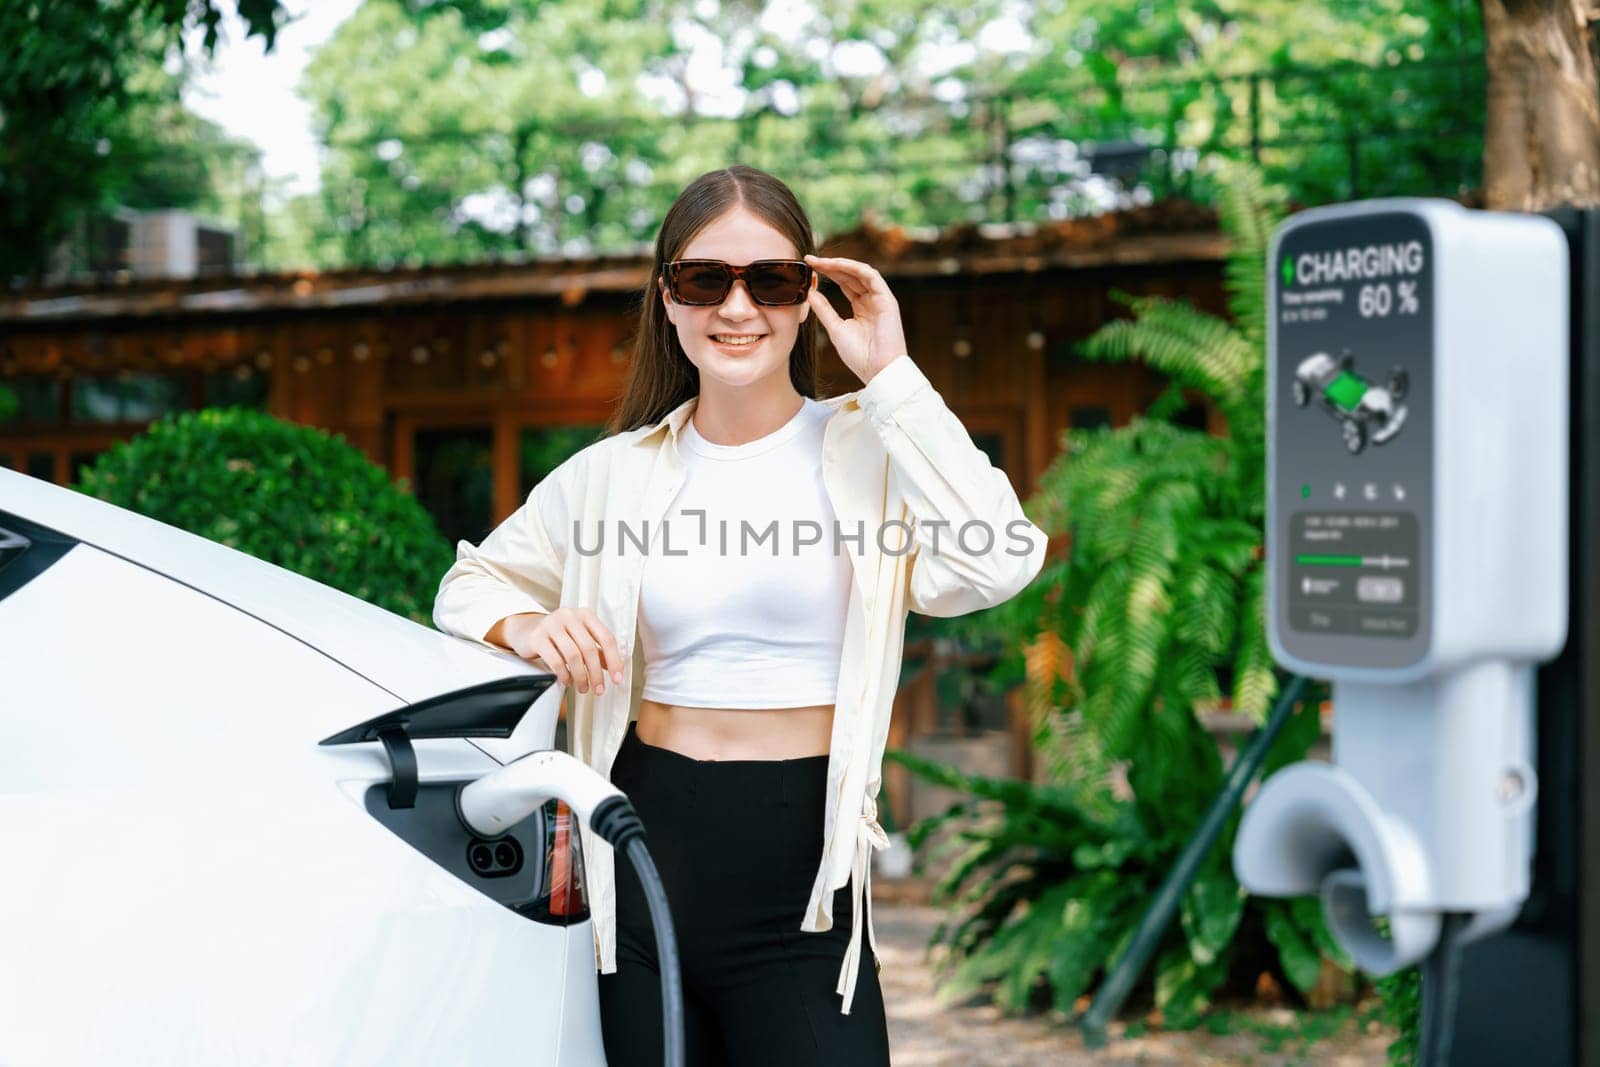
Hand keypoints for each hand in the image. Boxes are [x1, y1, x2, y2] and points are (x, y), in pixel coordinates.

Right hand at [504, 608, 625, 694]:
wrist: (526, 629)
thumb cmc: (558, 635)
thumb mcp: (580, 638)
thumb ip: (598, 651)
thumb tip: (615, 669)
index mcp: (585, 615)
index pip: (606, 638)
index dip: (614, 660)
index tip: (617, 678)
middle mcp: (569, 616)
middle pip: (589, 649)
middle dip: (596, 673)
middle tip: (599, 689)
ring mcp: (552, 625)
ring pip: (573, 655)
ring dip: (581, 677)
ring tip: (583, 688)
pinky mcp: (537, 637)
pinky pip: (555, 660)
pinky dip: (564, 675)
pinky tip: (567, 681)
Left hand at [803, 254, 909, 385]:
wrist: (877, 370)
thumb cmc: (859, 355)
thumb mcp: (835, 329)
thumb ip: (824, 310)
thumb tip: (810, 293)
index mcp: (861, 308)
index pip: (844, 283)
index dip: (827, 273)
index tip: (808, 266)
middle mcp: (871, 300)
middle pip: (850, 275)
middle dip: (830, 266)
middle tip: (810, 260)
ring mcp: (880, 298)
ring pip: (860, 272)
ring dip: (840, 264)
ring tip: (821, 261)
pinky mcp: (887, 299)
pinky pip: (871, 276)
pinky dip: (855, 268)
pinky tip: (838, 265)